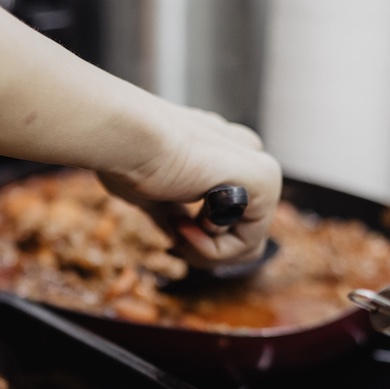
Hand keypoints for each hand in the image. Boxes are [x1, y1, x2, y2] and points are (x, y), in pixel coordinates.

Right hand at [96, 105, 280, 269]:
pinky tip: (189, 224)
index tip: (172, 224)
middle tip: (177, 231)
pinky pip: (250, 241)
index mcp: (222, 155)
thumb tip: (178, 232)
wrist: (125, 136)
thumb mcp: (152, 195)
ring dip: (208, 251)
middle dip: (207, 249)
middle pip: (243, 235)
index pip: (231, 216)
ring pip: (249, 244)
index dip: (199, 238)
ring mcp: (259, 167)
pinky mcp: (264, 178)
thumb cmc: (127, 158)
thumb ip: (173, 212)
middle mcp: (246, 157)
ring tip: (180, 226)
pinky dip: (214, 249)